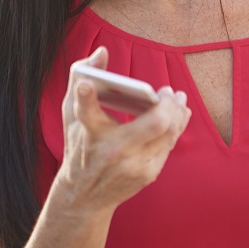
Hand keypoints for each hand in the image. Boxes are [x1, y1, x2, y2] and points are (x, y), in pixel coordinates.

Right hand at [51, 46, 191, 216]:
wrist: (84, 195)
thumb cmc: (79, 145)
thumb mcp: (70, 114)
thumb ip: (80, 77)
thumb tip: (102, 52)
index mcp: (88, 133)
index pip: (84, 112)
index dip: (84, 96)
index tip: (86, 84)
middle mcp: (111, 151)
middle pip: (153, 124)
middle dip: (168, 103)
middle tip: (167, 90)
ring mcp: (133, 166)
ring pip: (169, 134)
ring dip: (178, 112)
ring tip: (178, 98)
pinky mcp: (147, 175)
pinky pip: (169, 144)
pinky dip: (176, 126)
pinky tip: (178, 113)